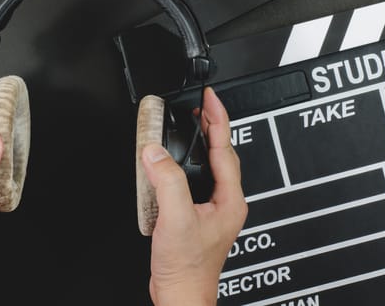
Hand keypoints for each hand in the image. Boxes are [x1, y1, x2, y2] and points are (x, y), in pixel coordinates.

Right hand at [141, 87, 247, 305]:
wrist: (181, 293)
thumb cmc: (188, 266)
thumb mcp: (176, 218)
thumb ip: (167, 181)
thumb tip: (155, 152)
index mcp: (229, 198)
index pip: (225, 147)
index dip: (217, 118)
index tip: (209, 97)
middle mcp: (226, 201)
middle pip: (223, 152)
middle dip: (212, 125)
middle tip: (201, 105)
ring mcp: (214, 208)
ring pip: (212, 165)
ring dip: (202, 143)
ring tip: (192, 125)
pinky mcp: (199, 214)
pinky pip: (197, 179)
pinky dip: (189, 163)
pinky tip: (177, 162)